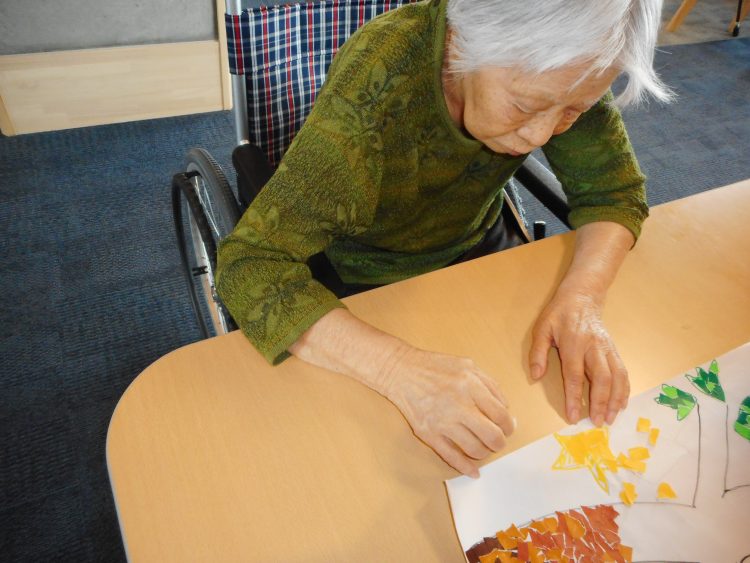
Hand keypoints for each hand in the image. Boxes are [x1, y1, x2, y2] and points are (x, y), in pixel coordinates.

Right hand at [380, 346, 515, 477]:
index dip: (508, 426)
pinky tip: (473, 471)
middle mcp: (458, 405)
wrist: (400, 371)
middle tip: (497, 441)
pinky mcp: (428, 433)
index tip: (506, 428)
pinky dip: (465, 468)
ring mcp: (442, 421)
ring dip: (484, 453)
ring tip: (483, 448)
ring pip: (474, 449)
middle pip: (492, 436)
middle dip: (499, 443)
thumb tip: (506, 410)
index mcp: (470, 385)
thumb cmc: (434, 367)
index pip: (501, 415)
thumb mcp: (467, 365)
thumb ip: (490, 384)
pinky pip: (451, 456)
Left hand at [528, 290, 628, 426]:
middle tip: (597, 423)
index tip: (573, 416)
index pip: (574, 375)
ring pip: (617, 376)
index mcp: (573, 342)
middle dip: (600, 402)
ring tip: (611, 418)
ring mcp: (607, 348)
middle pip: (602, 378)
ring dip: (616, 399)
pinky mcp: (615, 350)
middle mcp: (594, 347)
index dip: (574, 397)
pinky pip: (623, 371)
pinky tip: (621, 403)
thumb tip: (536, 376)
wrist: (583, 296)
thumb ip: (538, 352)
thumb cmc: (559, 314)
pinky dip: (625, 389)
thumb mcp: (542, 328)